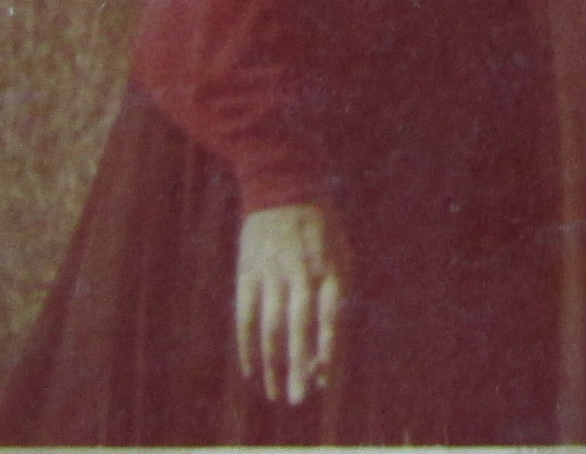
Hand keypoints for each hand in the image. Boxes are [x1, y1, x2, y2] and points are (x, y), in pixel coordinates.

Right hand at [235, 203, 348, 406]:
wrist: (284, 186)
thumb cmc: (320, 229)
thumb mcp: (340, 254)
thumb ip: (335, 295)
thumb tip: (329, 345)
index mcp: (331, 269)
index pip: (331, 319)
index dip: (327, 352)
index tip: (325, 382)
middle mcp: (302, 274)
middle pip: (300, 329)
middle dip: (299, 367)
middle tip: (299, 399)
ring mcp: (273, 274)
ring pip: (270, 328)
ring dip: (273, 364)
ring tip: (276, 393)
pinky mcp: (248, 274)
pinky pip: (245, 317)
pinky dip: (247, 347)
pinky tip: (252, 371)